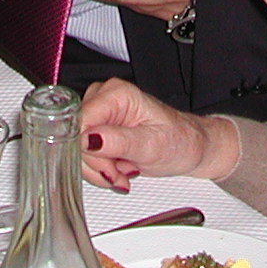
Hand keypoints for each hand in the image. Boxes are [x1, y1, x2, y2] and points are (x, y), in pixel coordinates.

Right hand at [78, 79, 238, 192]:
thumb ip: (118, 142)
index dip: (88, 151)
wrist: (190, 148)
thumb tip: (87, 140)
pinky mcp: (100, 130)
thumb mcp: (151, 145)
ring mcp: (101, 114)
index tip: (109, 167)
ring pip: (78, 149)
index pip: (80, 122)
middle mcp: (104, 99)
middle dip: (97, 164)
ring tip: (125, 171)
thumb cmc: (180, 141)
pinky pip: (85, 154)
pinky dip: (101, 170)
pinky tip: (119, 170)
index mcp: (117, 94)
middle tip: (121, 173)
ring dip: (100, 170)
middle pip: (76, 138)